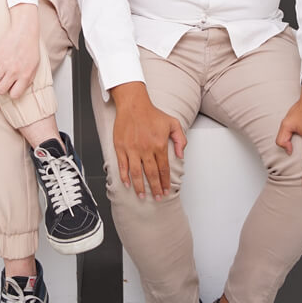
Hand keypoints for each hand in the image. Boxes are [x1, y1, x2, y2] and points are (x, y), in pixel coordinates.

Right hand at [0, 4, 39, 98]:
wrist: (24, 30)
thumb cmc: (30, 48)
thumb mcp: (35, 66)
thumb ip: (28, 79)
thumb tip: (18, 90)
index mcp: (25, 75)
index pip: (14, 94)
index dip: (12, 92)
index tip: (11, 87)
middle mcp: (14, 71)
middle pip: (0, 89)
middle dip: (1, 86)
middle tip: (2, 80)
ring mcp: (3, 64)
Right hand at [110, 82, 186, 200]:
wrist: (133, 104)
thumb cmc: (152, 113)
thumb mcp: (173, 123)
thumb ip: (179, 139)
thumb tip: (181, 155)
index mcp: (159, 144)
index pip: (163, 168)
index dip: (165, 181)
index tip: (166, 190)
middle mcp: (146, 149)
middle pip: (151, 174)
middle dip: (155, 188)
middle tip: (157, 198)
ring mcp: (132, 149)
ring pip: (136, 173)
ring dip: (140, 187)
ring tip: (142, 196)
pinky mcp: (121, 147)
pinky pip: (123, 165)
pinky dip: (125, 176)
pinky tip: (128, 184)